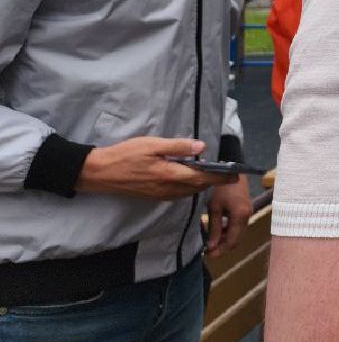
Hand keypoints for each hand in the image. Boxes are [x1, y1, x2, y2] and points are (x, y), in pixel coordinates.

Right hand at [76, 138, 239, 199]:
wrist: (100, 173)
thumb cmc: (126, 155)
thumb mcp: (152, 145)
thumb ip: (177, 146)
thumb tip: (201, 148)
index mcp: (170, 175)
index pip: (202, 177)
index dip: (221, 176)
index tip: (235, 174)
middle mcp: (168, 189)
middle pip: (198, 186)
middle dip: (213, 179)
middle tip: (226, 170)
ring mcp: (161, 195)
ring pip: (189, 192)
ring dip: (201, 183)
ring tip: (211, 172)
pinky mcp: (154, 196)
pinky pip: (179, 194)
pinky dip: (189, 187)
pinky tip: (189, 177)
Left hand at [206, 177, 253, 254]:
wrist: (232, 170)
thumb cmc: (221, 187)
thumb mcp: (214, 207)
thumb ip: (214, 228)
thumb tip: (212, 246)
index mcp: (240, 216)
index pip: (232, 240)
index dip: (221, 250)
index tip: (208, 256)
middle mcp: (248, 216)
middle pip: (237, 239)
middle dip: (224, 247)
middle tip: (209, 252)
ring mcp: (249, 212)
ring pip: (239, 233)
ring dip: (226, 240)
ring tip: (212, 243)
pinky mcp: (246, 209)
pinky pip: (239, 226)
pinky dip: (230, 232)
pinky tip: (219, 232)